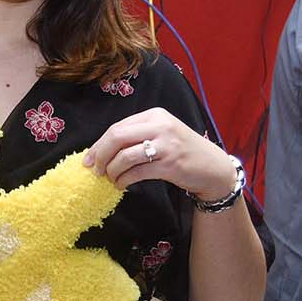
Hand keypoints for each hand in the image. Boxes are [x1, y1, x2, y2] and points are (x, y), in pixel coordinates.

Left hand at [82, 107, 236, 198]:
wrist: (213, 168)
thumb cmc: (183, 151)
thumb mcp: (162, 134)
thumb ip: (137, 136)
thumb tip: (102, 150)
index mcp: (155, 115)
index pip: (117, 127)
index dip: (99, 144)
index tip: (88, 159)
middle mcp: (160, 126)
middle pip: (117, 137)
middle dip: (100, 155)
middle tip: (94, 170)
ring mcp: (166, 145)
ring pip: (125, 156)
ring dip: (112, 171)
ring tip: (110, 179)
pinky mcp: (170, 164)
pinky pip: (136, 173)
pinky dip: (124, 181)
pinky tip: (122, 185)